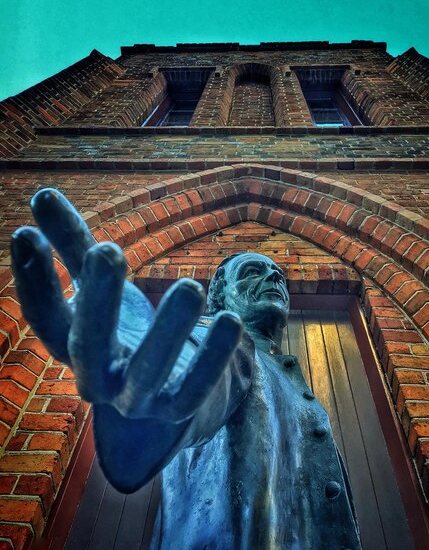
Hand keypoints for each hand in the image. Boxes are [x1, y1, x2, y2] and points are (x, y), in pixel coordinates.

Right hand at [11, 189, 241, 420]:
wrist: (157, 394)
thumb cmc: (122, 329)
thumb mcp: (99, 288)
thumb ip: (73, 245)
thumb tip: (41, 193)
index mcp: (74, 347)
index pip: (45, 318)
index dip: (33, 281)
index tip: (24, 233)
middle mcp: (97, 379)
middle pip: (89, 346)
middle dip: (97, 300)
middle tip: (107, 250)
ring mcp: (136, 400)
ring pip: (147, 371)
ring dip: (167, 331)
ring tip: (190, 287)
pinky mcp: (177, 409)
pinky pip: (194, 390)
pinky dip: (212, 358)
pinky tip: (230, 320)